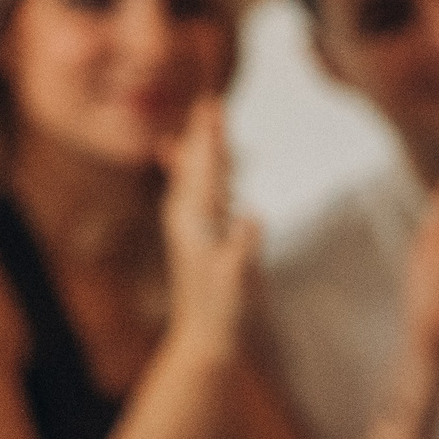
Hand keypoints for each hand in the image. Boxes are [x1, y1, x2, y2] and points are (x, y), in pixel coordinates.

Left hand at [159, 98, 259, 354]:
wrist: (205, 337)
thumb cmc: (225, 309)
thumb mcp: (238, 279)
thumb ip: (243, 247)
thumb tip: (252, 216)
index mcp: (195, 220)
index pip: (206, 168)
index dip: (211, 135)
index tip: (213, 104)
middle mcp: (186, 217)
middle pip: (196, 164)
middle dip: (205, 134)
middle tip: (211, 101)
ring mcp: (189, 227)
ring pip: (197, 177)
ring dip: (206, 150)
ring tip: (210, 125)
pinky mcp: (198, 238)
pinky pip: (202, 194)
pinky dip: (209, 175)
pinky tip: (216, 172)